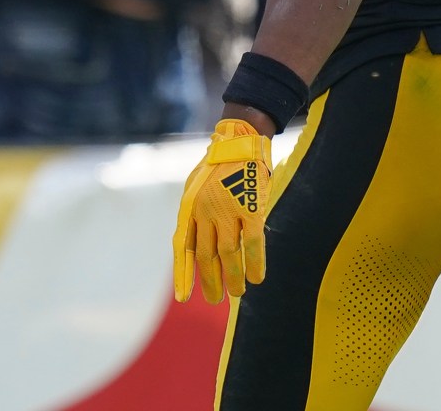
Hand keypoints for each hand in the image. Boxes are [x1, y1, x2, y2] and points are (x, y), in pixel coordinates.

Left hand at [171, 118, 275, 302]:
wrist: (240, 140)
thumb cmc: (218, 163)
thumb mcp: (194, 186)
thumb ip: (193, 212)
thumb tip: (192, 238)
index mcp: (190, 208)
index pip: (183, 248)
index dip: (183, 274)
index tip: (184, 298)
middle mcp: (206, 213)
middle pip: (207, 257)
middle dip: (211, 282)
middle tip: (215, 300)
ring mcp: (229, 212)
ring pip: (230, 256)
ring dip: (233, 278)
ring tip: (238, 293)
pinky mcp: (251, 210)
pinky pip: (253, 244)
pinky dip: (255, 263)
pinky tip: (258, 278)